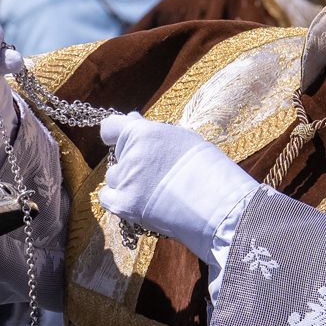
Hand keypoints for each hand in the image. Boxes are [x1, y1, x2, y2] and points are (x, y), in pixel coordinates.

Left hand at [98, 114, 258, 261]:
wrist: (218, 206)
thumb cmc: (208, 170)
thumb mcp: (184, 138)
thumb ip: (154, 131)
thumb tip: (132, 118)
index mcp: (144, 133)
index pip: (111, 127)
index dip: (114, 134)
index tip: (118, 140)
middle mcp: (130, 155)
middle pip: (118, 157)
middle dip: (131, 162)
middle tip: (156, 174)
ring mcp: (125, 181)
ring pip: (115, 179)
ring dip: (128, 183)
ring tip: (155, 191)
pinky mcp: (124, 205)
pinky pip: (108, 198)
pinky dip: (118, 200)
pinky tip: (138, 201)